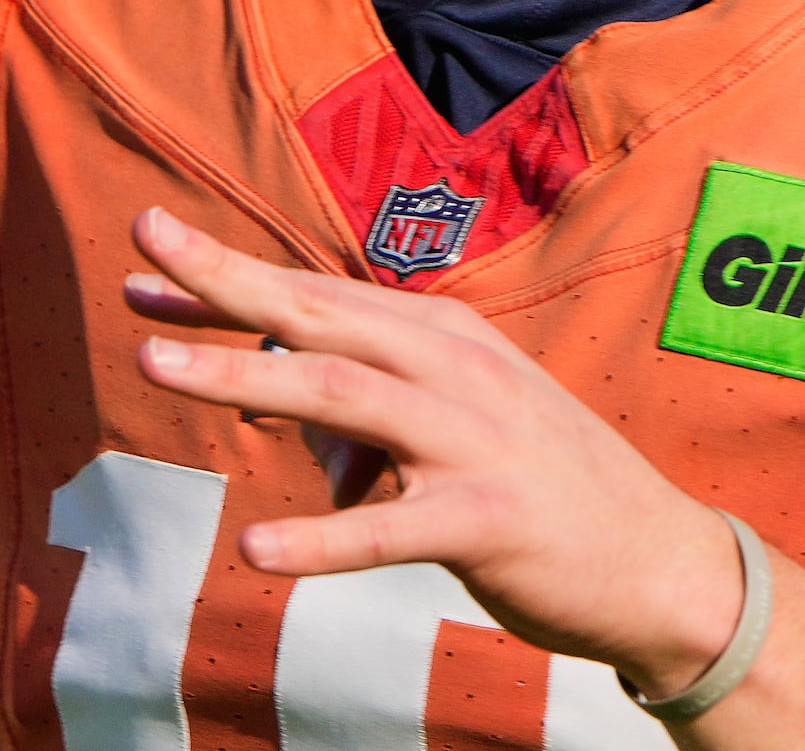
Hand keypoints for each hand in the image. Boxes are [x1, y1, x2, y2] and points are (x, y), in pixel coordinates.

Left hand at [124, 206, 742, 696]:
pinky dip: (321, 538)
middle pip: (317, 313)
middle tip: (145, 241)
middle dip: (224, 277)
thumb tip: (274, 412)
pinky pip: (390, 529)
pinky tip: (256, 548)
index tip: (143, 260)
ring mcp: (472, 440)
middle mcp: (452, 369)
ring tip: (153, 362)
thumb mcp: (449, 424)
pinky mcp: (489, 519)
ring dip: (242, 372)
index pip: (313, 297)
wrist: (661, 563)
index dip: (225, 279)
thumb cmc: (540, 485)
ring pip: (340, 394)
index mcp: (439, 336)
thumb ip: (357, 413)